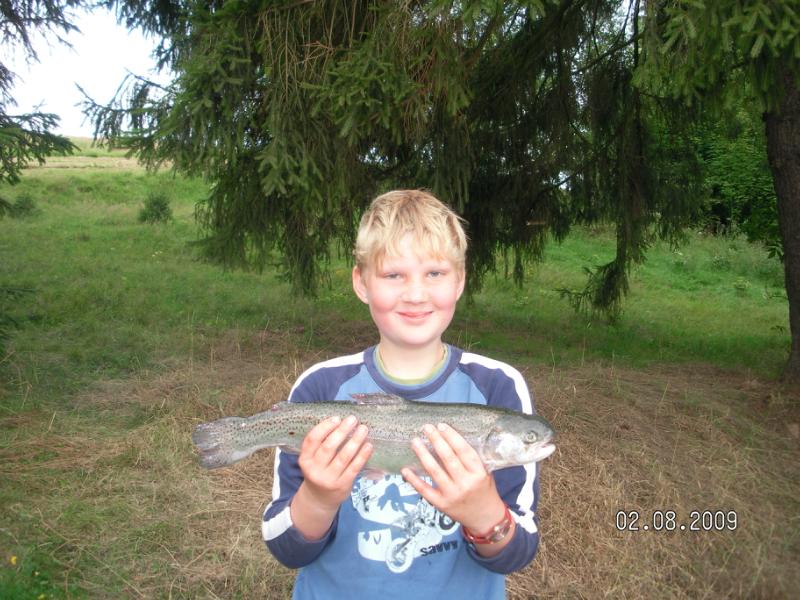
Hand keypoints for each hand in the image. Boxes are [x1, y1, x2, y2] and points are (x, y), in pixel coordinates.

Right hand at [290, 415, 371, 539]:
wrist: (319, 499)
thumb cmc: (318, 471)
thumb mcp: (312, 460)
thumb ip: (321, 444)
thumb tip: (341, 422)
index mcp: (305, 460)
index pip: (312, 440)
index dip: (324, 427)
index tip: (336, 418)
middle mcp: (315, 470)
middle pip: (329, 447)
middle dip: (342, 431)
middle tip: (353, 419)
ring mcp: (328, 479)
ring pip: (343, 457)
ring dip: (355, 441)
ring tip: (363, 429)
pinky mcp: (342, 485)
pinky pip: (354, 467)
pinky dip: (362, 455)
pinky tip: (368, 445)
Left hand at [401, 423, 506, 534]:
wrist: (485, 518)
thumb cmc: (484, 490)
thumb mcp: (485, 472)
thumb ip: (472, 459)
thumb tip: (452, 438)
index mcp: (478, 474)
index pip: (464, 451)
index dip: (452, 437)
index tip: (442, 426)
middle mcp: (465, 484)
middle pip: (448, 458)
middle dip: (436, 440)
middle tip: (426, 428)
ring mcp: (452, 495)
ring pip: (435, 471)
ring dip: (423, 454)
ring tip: (415, 441)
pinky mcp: (441, 504)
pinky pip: (425, 490)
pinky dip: (414, 480)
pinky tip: (405, 469)